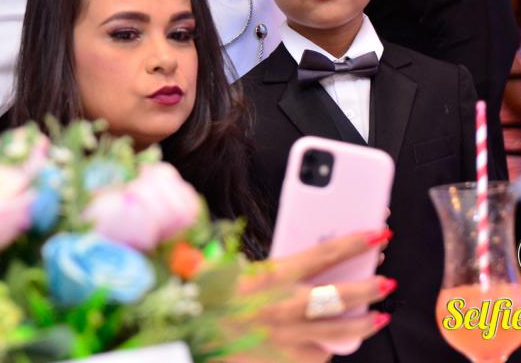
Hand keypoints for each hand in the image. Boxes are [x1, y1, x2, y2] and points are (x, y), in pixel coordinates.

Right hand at [226, 230, 393, 362]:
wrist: (196, 339)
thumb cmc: (212, 300)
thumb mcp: (233, 269)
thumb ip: (262, 262)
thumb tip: (286, 255)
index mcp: (275, 274)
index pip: (326, 253)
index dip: (356, 242)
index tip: (377, 234)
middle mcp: (287, 304)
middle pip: (343, 294)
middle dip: (372, 286)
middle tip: (387, 281)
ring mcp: (291, 336)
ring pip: (342, 330)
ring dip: (366, 322)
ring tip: (380, 316)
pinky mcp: (290, 360)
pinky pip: (320, 355)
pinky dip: (328, 348)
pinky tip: (333, 343)